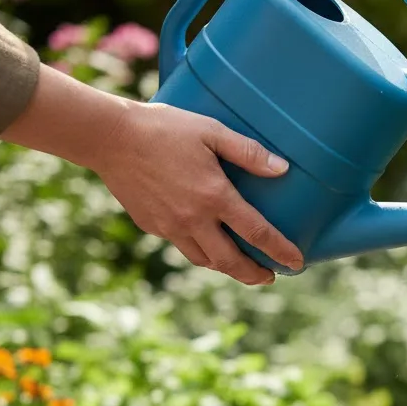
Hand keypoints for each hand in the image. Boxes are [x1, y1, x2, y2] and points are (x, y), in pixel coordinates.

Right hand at [96, 101, 302, 284]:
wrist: (109, 138)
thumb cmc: (164, 128)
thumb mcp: (211, 132)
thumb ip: (248, 152)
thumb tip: (283, 169)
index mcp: (215, 197)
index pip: (257, 234)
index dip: (280, 251)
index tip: (296, 263)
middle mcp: (194, 220)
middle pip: (231, 262)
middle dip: (255, 275)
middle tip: (270, 277)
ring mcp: (171, 227)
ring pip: (205, 260)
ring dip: (227, 267)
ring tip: (240, 265)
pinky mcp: (152, 226)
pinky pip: (182, 246)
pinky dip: (200, 251)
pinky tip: (207, 243)